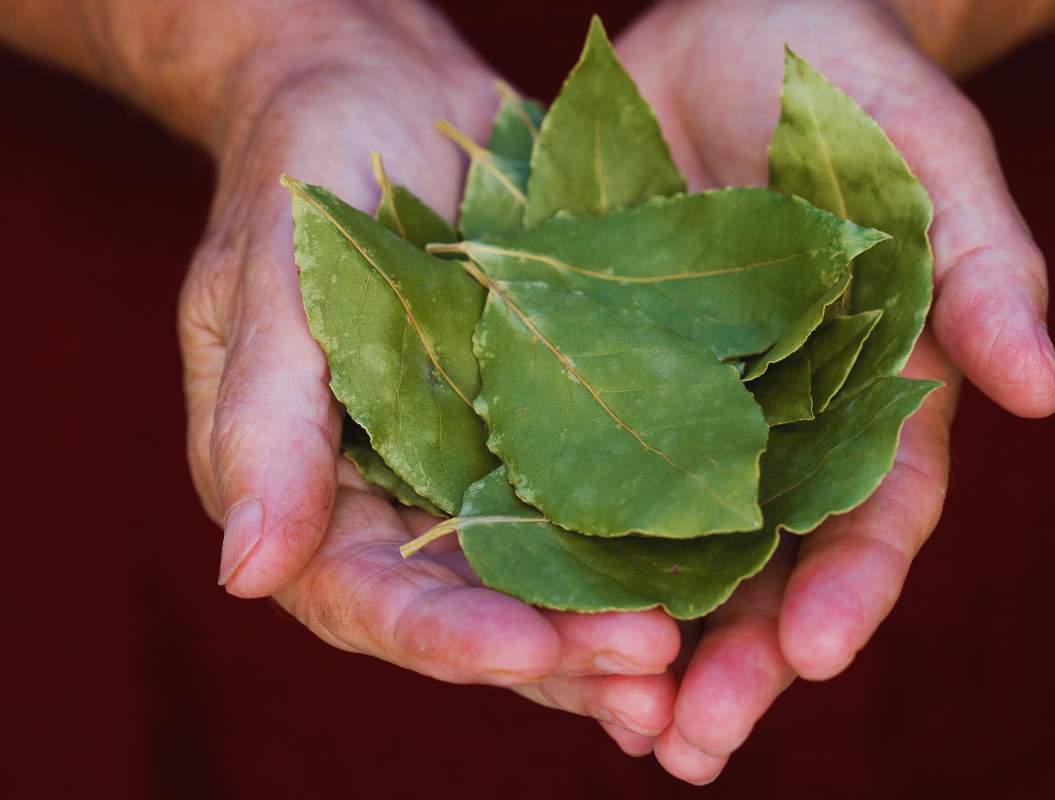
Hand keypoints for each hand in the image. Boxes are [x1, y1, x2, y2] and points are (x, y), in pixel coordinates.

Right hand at [178, 2, 678, 734]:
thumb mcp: (267, 281)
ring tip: (688, 664)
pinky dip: (647, 550)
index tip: (526, 651)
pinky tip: (716, 582)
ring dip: (610, 628)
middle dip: (556, 654)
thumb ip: (262, 425)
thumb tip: (245, 575)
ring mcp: (476, 469)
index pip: (369, 595)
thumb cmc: (300, 170)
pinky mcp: (547, 428)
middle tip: (650, 678)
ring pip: (544, 579)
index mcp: (308, 491)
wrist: (379, 94)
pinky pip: (596, 504)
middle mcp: (395, 502)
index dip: (445, 635)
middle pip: (471, 612)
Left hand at [614, 0, 1054, 781]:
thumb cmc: (844, 79)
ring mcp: (688, 409)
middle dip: (737, 658)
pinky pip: (581, 480)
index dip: (851, 585)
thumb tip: (1043, 388)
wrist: (732, 24)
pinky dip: (565, 557)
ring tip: (618, 728)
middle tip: (689, 743)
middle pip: (767, 566)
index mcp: (873, 391)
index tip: (809, 652)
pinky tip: (533, 622)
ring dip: (646, 644)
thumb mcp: (924, 149)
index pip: (875, 512)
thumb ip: (984, 260)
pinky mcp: (600, 377)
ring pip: (673, 552)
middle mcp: (780, 423)